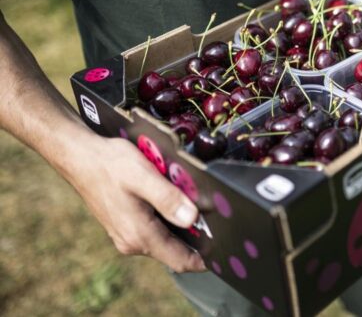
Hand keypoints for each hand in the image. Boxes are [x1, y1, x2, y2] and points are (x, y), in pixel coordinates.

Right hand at [65, 135, 205, 272]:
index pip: (180, 261)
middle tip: (218, 217)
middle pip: (175, 250)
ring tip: (196, 202)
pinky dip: (168, 218)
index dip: (204, 259)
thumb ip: (169, 199)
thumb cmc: (110, 164)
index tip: (226, 248)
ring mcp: (126, 235)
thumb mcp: (144, 176)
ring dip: (181, 224)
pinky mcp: (124, 225)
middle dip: (197, 238)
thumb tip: (192, 219)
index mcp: (140, 235)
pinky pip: (154, 229)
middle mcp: (132, 242)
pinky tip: (174, 198)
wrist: (79, 155)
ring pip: (165, 238)